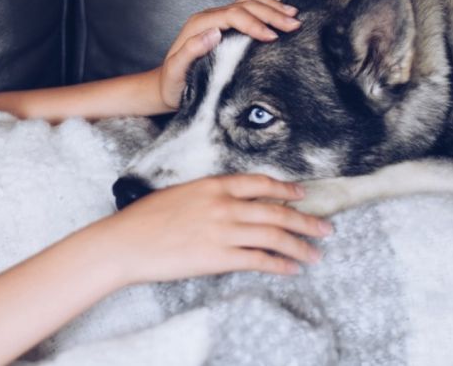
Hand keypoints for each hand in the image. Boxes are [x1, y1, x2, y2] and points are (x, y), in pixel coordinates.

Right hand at [88, 174, 332, 284]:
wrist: (126, 241)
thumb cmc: (145, 218)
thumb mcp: (179, 193)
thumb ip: (207, 195)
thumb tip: (228, 201)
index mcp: (213, 185)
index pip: (260, 183)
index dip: (285, 189)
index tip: (302, 195)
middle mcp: (224, 205)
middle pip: (275, 211)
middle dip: (305, 221)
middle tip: (325, 229)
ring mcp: (223, 231)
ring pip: (273, 236)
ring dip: (299, 246)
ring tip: (315, 254)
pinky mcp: (218, 257)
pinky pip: (258, 261)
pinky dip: (278, 265)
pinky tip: (291, 269)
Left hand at [156, 0, 300, 109]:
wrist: (164, 86)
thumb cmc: (172, 83)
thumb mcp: (176, 70)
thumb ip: (191, 51)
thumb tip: (214, 33)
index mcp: (200, 26)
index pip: (234, 15)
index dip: (255, 23)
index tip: (274, 36)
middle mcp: (209, 18)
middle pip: (245, 5)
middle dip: (271, 13)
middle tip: (294, 24)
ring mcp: (216, 19)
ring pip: (248, 3)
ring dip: (272, 7)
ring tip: (293, 15)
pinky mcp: (223, 26)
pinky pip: (247, 9)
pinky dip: (265, 7)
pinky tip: (280, 9)